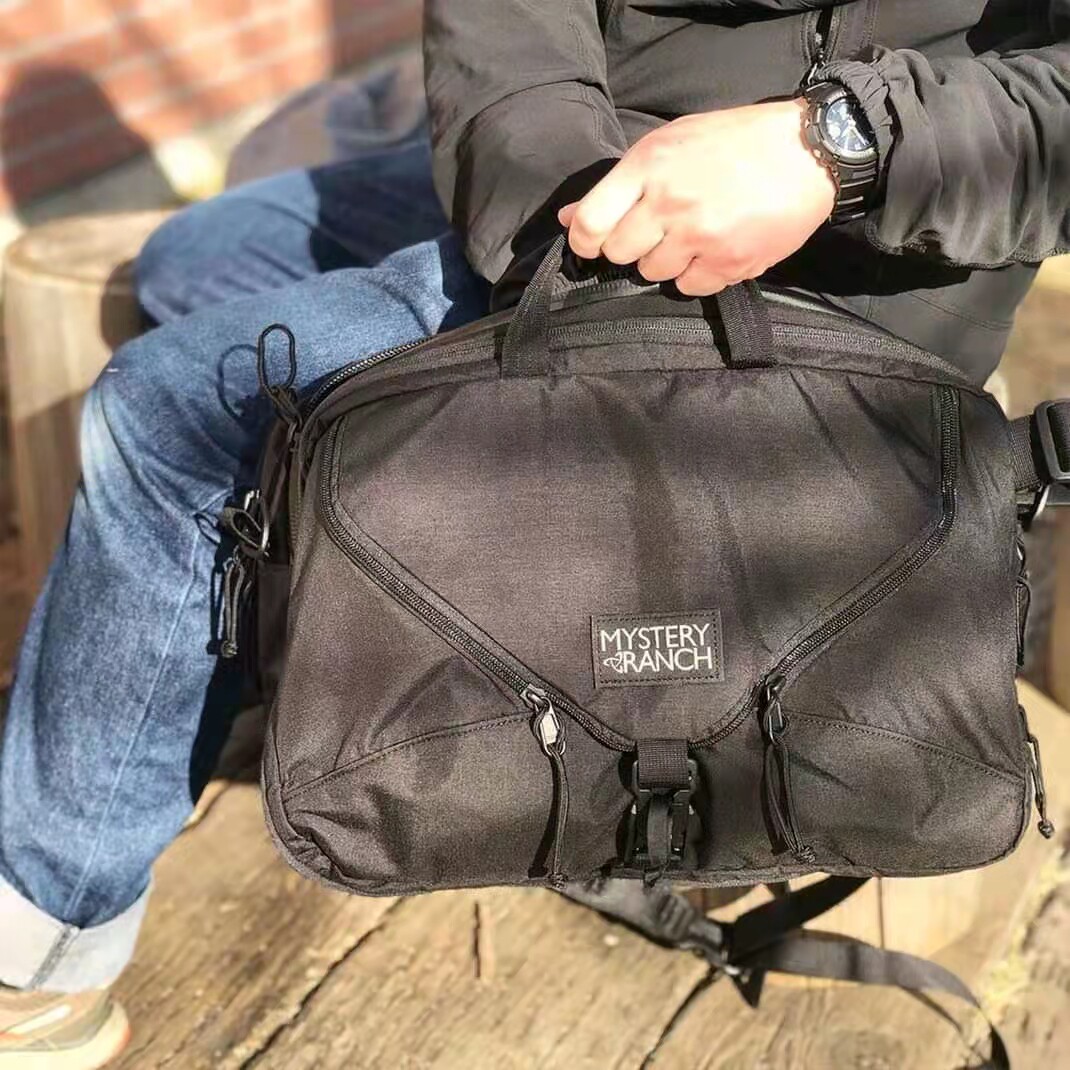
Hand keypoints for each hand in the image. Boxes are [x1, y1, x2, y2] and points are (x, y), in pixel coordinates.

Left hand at [557, 99, 835, 295]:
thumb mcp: (670, 143)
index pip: (590, 224)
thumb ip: (619, 184)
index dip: (585, 242)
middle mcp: (669, 202)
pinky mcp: (728, 262)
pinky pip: (690, 286)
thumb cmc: (734, 142)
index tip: (594, 244)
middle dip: (631, 246)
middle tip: (657, 230)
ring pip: (653, 273)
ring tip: (693, 234)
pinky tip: (715, 248)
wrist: (808, 151)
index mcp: (649, 165)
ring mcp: (699, 235)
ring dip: (667, 260)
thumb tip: (570, 219)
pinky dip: (698, 273)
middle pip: (619, 253)